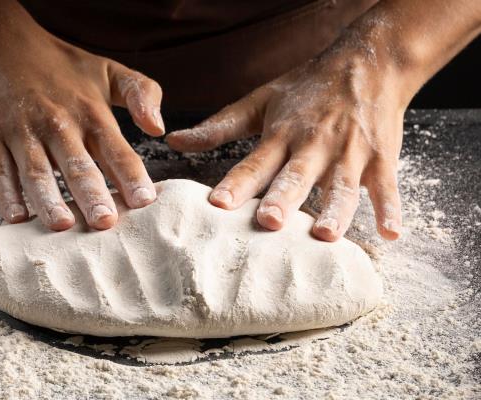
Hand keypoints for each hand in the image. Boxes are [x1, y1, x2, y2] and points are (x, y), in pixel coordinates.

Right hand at [0, 18, 164, 230]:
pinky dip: (5, 194)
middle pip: (77, 164)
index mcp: (91, 113)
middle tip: (105, 222)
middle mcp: (57, 123)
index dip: (131, 176)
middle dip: (92, 194)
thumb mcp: (109, 71)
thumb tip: (158, 128)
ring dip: (49, 199)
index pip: (116, 150)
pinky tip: (17, 218)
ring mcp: (21, 132)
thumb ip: (142, 94)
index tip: (144, 201)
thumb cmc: (63, 69)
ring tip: (62, 225)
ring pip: (37, 171)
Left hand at [167, 50, 405, 241]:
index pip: (254, 163)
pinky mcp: (381, 158)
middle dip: (283, 198)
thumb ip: (219, 126)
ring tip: (326, 236)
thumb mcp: (260, 101)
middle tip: (268, 221)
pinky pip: (387, 185)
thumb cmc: (307, 88)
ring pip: (342, 185)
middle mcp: (314, 145)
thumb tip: (174, 141)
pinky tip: (390, 232)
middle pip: (296, 176)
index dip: (236, 184)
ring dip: (335, 210)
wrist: (367, 63)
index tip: (217, 205)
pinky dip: (390, 208)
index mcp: (282, 133)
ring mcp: (350, 152)